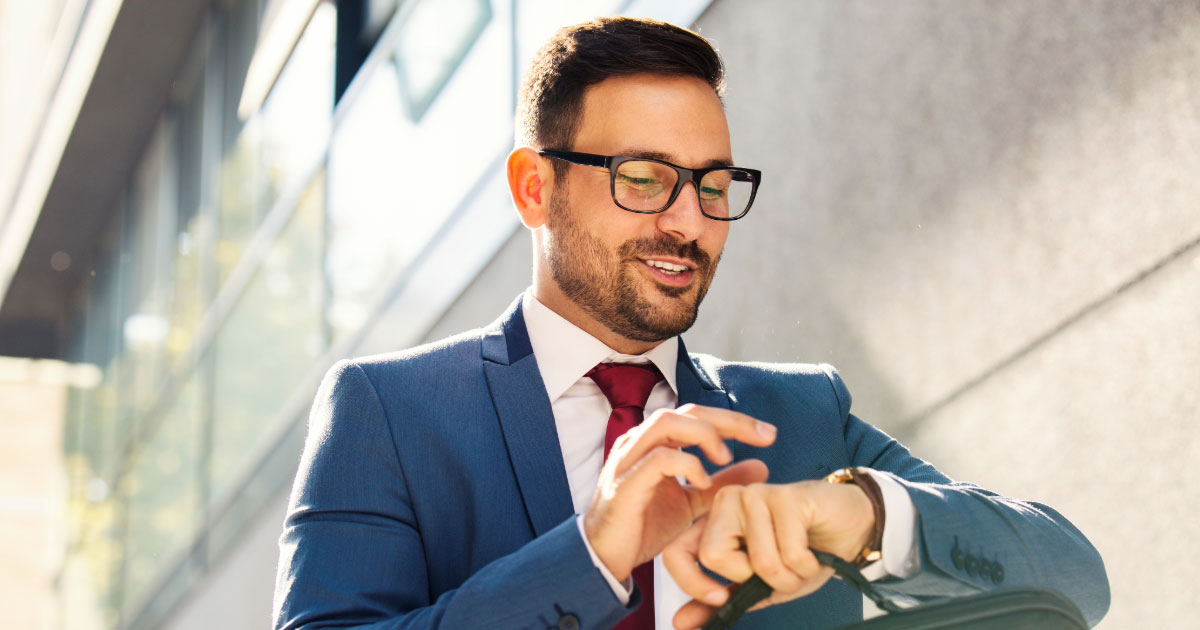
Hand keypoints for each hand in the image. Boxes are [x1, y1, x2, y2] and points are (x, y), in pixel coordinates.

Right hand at [582, 404, 777, 581]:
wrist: (605, 557)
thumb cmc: (643, 526)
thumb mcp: (692, 503)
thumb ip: (722, 484)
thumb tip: (762, 467)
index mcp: (656, 443)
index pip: (698, 416)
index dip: (735, 421)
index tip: (768, 435)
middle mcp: (641, 442)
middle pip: (688, 411)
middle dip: (729, 420)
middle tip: (764, 436)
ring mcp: (630, 458)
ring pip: (668, 423)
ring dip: (704, 435)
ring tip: (726, 457)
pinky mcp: (625, 482)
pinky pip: (659, 458)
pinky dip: (686, 465)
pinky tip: (703, 483)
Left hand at [663, 479, 875, 628]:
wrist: (852, 526)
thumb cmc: (804, 550)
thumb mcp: (757, 585)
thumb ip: (719, 600)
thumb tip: (680, 622)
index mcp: (714, 521)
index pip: (675, 553)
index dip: (693, 584)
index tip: (722, 597)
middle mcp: (728, 501)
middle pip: (715, 557)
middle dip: (754, 578)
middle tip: (776, 568)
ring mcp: (756, 495)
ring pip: (758, 561)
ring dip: (789, 576)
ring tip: (800, 560)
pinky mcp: (786, 496)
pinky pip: (790, 553)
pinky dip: (806, 566)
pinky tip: (813, 551)